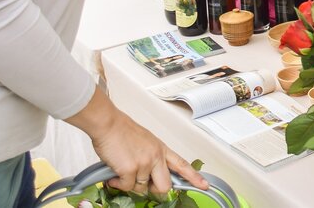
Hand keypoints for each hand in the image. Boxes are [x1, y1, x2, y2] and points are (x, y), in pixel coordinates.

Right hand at [88, 108, 207, 195]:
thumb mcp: (146, 142)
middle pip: (165, 186)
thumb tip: (148, 176)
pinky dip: (118, 184)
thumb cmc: (122, 131)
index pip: (182, 165)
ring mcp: (144, 164)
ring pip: (141, 188)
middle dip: (154, 190)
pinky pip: (126, 187)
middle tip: (143, 184)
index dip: (194, 177)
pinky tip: (114, 175)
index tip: (204, 185)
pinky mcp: (130, 170)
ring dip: (130, 184)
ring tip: (121, 170)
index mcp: (161, 149)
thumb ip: (151, 158)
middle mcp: (156, 157)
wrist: (108, 124)